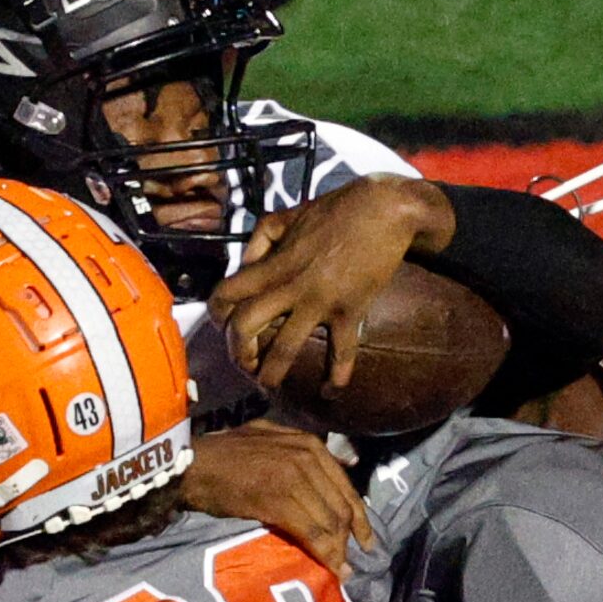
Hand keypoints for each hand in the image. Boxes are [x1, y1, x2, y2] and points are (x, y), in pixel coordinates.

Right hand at [182, 422, 374, 578]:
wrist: (193, 465)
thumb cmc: (225, 454)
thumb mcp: (270, 438)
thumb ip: (302, 449)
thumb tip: (342, 464)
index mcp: (309, 444)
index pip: (346, 486)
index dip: (360, 517)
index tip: (366, 540)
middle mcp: (307, 457)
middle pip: (340, 507)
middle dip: (348, 539)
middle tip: (349, 562)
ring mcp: (294, 478)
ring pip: (329, 522)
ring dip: (337, 550)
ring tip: (340, 570)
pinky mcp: (278, 500)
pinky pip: (311, 532)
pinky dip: (324, 554)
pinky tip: (330, 569)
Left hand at [207, 175, 453, 394]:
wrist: (386, 210)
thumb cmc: (336, 210)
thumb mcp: (287, 216)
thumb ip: (259, 240)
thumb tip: (244, 266)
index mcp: (273, 263)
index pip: (227, 293)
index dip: (217, 314)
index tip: (222, 326)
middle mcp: (291, 285)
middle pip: (246, 327)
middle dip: (238, 352)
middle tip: (244, 363)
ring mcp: (320, 301)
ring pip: (285, 348)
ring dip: (272, 373)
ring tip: (269, 384)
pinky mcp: (351, 311)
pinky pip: (342, 352)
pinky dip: (337, 377)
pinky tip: (331, 391)